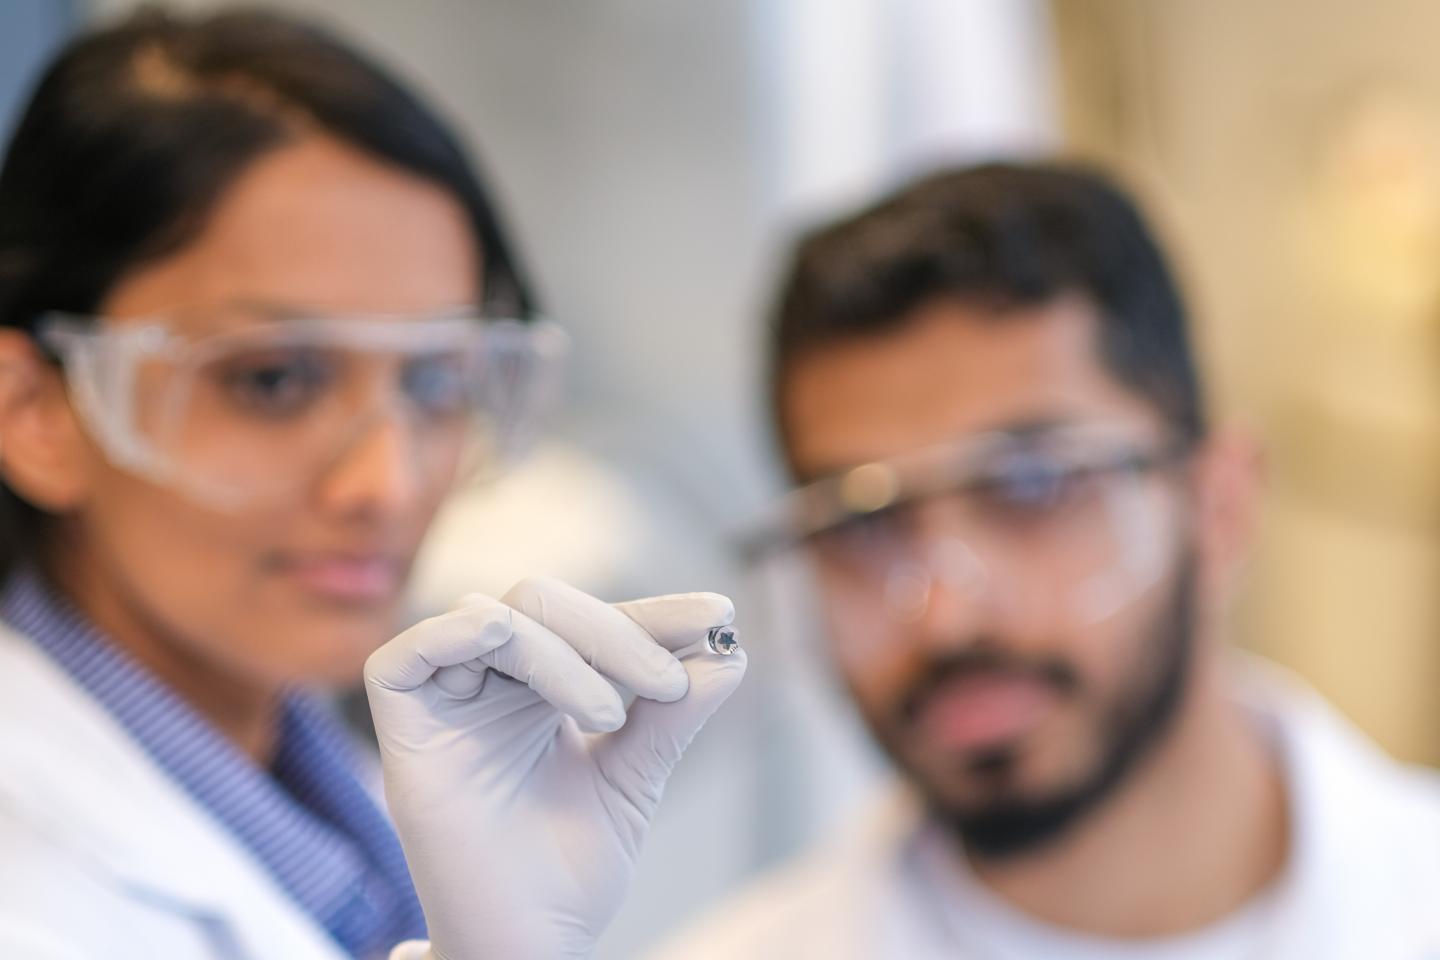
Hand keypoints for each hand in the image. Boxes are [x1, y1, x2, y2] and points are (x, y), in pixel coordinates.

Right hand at [366, 576, 746, 959]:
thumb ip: (672, 717)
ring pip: (494, 618)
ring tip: (611, 717)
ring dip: (565, 651)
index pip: (595, 622)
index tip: (718, 613)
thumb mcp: (634, 780)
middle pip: (541, 603)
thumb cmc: (569, 874)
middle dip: (615, 631)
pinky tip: (508, 646)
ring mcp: (444, 703)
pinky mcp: (402, 732)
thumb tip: (731, 654)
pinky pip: (404, 656)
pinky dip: (461, 634)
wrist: (530, 943)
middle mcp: (490, 683)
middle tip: (669, 682)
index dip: (654, 612)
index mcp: (541, 686)